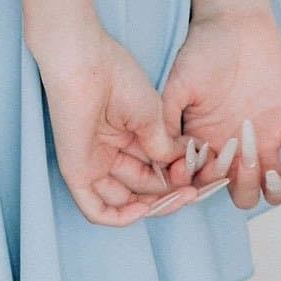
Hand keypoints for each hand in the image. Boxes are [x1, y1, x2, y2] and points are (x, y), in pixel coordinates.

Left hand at [33, 24, 197, 226]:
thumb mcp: (152, 116)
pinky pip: (96, 209)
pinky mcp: (77, 172)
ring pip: (124, 201)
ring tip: (179, 196)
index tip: (204, 176)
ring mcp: (94, 163)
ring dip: (153, 206)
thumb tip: (183, 167)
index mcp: (127, 135)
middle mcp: (110, 152)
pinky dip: (120, 217)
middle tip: (194, 191)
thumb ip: (165, 147)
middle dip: (172, 192)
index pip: (155, 169)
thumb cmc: (117, 77)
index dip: (179, 177)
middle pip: (143, 188)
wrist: (86, 63)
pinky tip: (145, 209)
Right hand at [159, 5, 280, 211]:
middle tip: (236, 160)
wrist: (236, 22)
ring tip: (265, 169)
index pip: (206, 185)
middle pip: (241, 194)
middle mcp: (236, 148)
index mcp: (207, 143)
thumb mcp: (178, 83)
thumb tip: (160, 154)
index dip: (203, 186)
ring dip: (270, 190)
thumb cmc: (203, 49)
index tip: (202, 171)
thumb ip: (166, 117)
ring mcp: (265, 140)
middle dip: (239, 187)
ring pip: (272, 191)